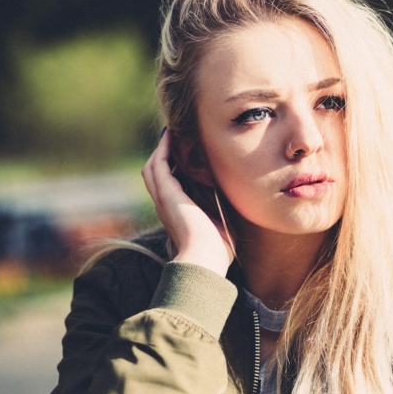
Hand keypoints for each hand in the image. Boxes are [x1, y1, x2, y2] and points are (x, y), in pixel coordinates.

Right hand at [141, 130, 233, 276]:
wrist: (205, 260)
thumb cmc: (217, 251)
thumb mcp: (221, 228)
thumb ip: (223, 215)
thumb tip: (240, 205)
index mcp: (176, 214)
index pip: (168, 186)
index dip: (172, 169)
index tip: (183, 154)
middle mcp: (165, 206)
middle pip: (155, 174)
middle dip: (162, 155)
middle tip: (173, 138)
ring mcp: (164, 200)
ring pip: (153, 168)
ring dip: (160, 149)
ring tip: (170, 134)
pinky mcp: (167, 194)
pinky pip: (159, 165)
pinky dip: (163, 150)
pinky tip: (170, 136)